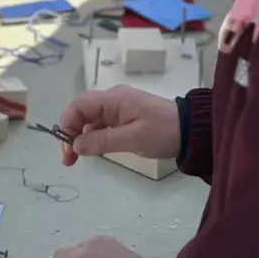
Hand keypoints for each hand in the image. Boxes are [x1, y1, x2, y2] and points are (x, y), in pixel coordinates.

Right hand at [59, 86, 180, 165]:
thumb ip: (102, 141)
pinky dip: (91, 137)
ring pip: (89, 119)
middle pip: (81, 111)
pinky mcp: (124, 117)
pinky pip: (100, 124)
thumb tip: (75, 146)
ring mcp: (118, 108)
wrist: (192, 131)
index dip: (67, 124)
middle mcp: (113, 99)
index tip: (66, 148)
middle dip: (70, 132)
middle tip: (68, 158)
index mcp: (114, 99)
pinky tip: (92, 151)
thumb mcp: (133, 138)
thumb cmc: (163, 132)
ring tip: (75, 158)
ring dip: (79, 137)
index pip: (79, 105)